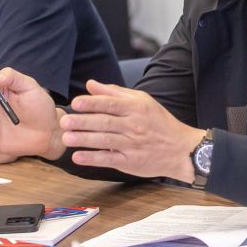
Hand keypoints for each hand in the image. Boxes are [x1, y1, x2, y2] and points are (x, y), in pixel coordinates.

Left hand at [59, 80, 202, 180]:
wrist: (181, 149)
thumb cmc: (160, 123)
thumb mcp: (142, 101)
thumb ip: (114, 93)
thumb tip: (90, 84)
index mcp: (136, 108)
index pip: (110, 104)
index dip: (92, 103)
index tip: (75, 103)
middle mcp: (134, 125)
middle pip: (105, 122)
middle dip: (83, 122)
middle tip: (65, 122)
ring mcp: (132, 144)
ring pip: (105, 140)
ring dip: (84, 140)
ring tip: (66, 138)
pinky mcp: (131, 162)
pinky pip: (109, 159)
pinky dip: (93, 158)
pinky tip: (78, 157)